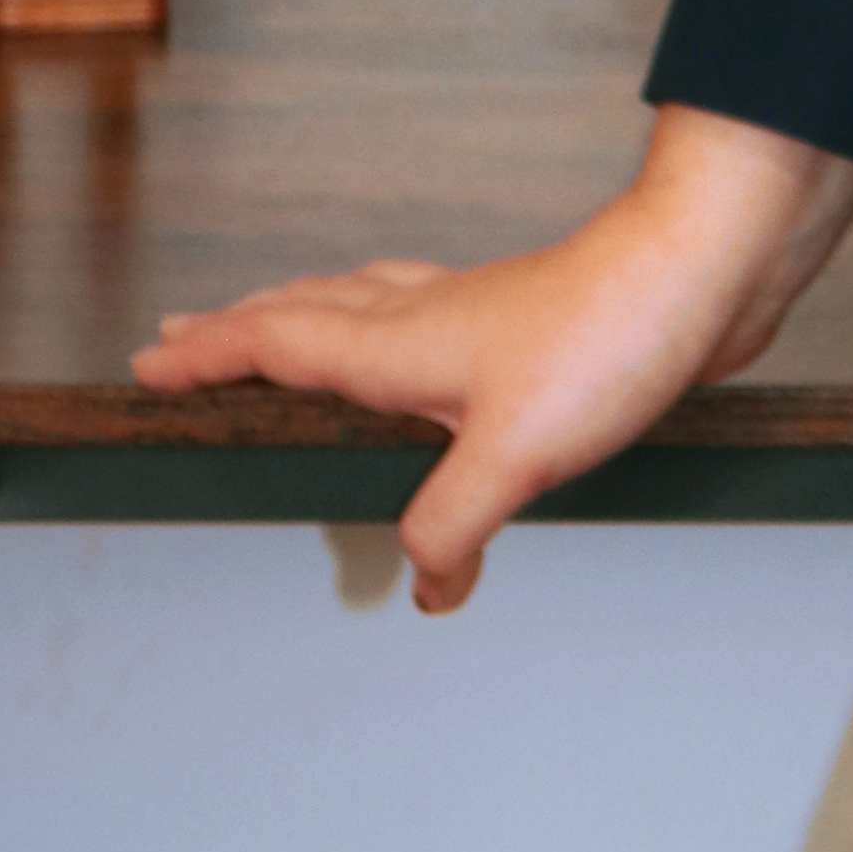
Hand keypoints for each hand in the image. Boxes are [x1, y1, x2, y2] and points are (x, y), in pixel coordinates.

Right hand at [129, 106, 852, 616]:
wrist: (704, 265)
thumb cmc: (611, 334)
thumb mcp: (516, 453)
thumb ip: (452, 526)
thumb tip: (424, 586)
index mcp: (400, 344)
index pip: (276, 341)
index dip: (208, 354)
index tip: (147, 361)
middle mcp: (430, 321)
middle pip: (308, 311)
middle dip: (239, 328)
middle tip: (183, 336)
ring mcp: (481, 316)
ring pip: (366, 305)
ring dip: (307, 315)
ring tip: (276, 325)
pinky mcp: (532, 324)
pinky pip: (427, 320)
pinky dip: (387, 329)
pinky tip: (425, 355)